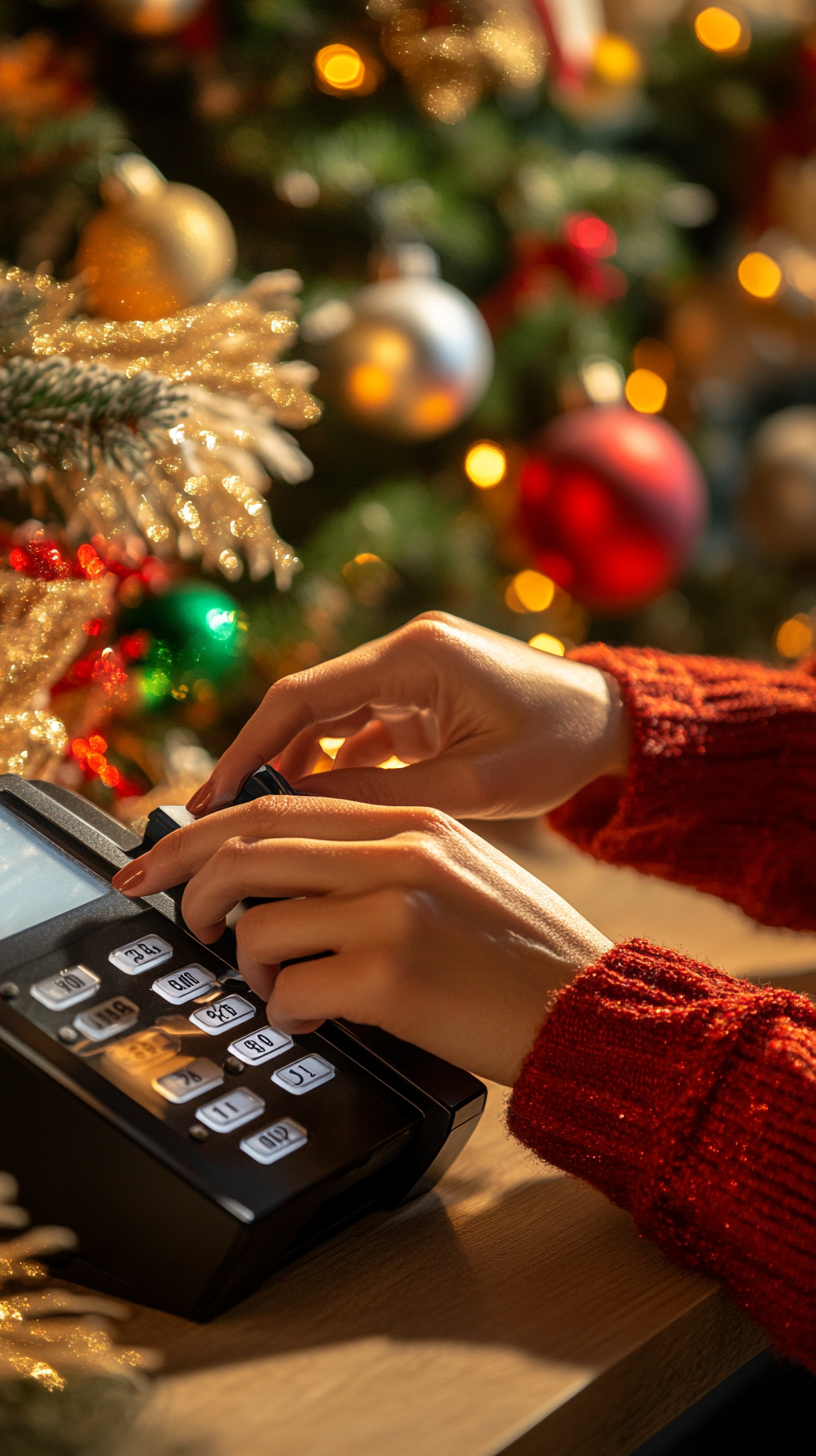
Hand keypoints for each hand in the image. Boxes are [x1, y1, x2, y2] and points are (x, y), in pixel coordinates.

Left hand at [112, 798, 610, 1084]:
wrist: (591, 1008)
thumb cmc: (520, 951)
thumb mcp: (456, 869)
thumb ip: (377, 853)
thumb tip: (275, 871)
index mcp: (412, 818)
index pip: (277, 805)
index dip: (201, 831)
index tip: (159, 857)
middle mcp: (400, 850)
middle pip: (246, 850)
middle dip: (186, 885)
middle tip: (173, 916)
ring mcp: (395, 911)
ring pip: (258, 926)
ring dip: (247, 965)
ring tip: (276, 985)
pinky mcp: (394, 977)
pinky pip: (293, 993)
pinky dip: (285, 1012)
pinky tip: (313, 1018)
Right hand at [187, 613, 629, 820]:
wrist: (616, 726)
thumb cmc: (559, 748)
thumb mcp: (472, 785)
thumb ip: (384, 796)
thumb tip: (300, 813)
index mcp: (416, 656)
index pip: (304, 696)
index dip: (250, 746)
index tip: (213, 794)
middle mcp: (404, 652)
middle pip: (306, 704)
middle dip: (261, 758)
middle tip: (216, 815)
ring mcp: (411, 672)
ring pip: (328, 719)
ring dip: (295, 765)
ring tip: (255, 820)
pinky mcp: (421, 696)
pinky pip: (360, 729)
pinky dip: (335, 766)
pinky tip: (311, 808)